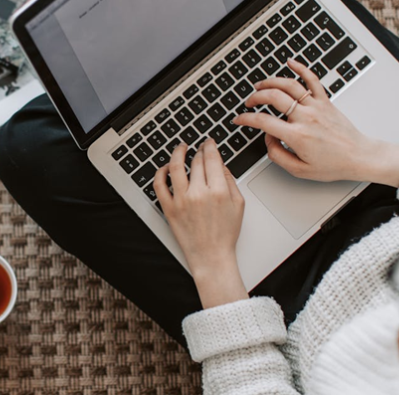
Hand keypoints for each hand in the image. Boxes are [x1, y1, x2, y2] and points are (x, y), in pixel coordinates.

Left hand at [154, 139, 247, 307]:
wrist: (211, 256)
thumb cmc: (225, 233)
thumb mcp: (238, 204)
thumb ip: (230, 180)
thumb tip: (220, 164)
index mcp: (218, 191)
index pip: (211, 158)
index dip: (210, 146)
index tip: (209, 142)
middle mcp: (198, 193)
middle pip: (196, 161)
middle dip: (199, 150)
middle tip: (199, 147)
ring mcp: (181, 200)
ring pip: (176, 167)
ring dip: (178, 153)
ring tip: (181, 148)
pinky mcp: (169, 208)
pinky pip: (159, 185)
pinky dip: (161, 172)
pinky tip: (166, 167)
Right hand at [233, 59, 398, 186]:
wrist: (359, 156)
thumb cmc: (334, 164)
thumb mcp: (300, 170)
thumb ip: (277, 155)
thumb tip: (268, 139)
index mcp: (298, 136)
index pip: (263, 122)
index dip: (246, 119)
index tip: (239, 119)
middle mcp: (306, 117)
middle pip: (274, 97)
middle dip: (255, 98)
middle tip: (249, 103)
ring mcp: (317, 107)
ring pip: (289, 85)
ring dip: (271, 82)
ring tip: (260, 85)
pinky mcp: (326, 101)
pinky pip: (312, 79)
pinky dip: (301, 68)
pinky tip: (290, 62)